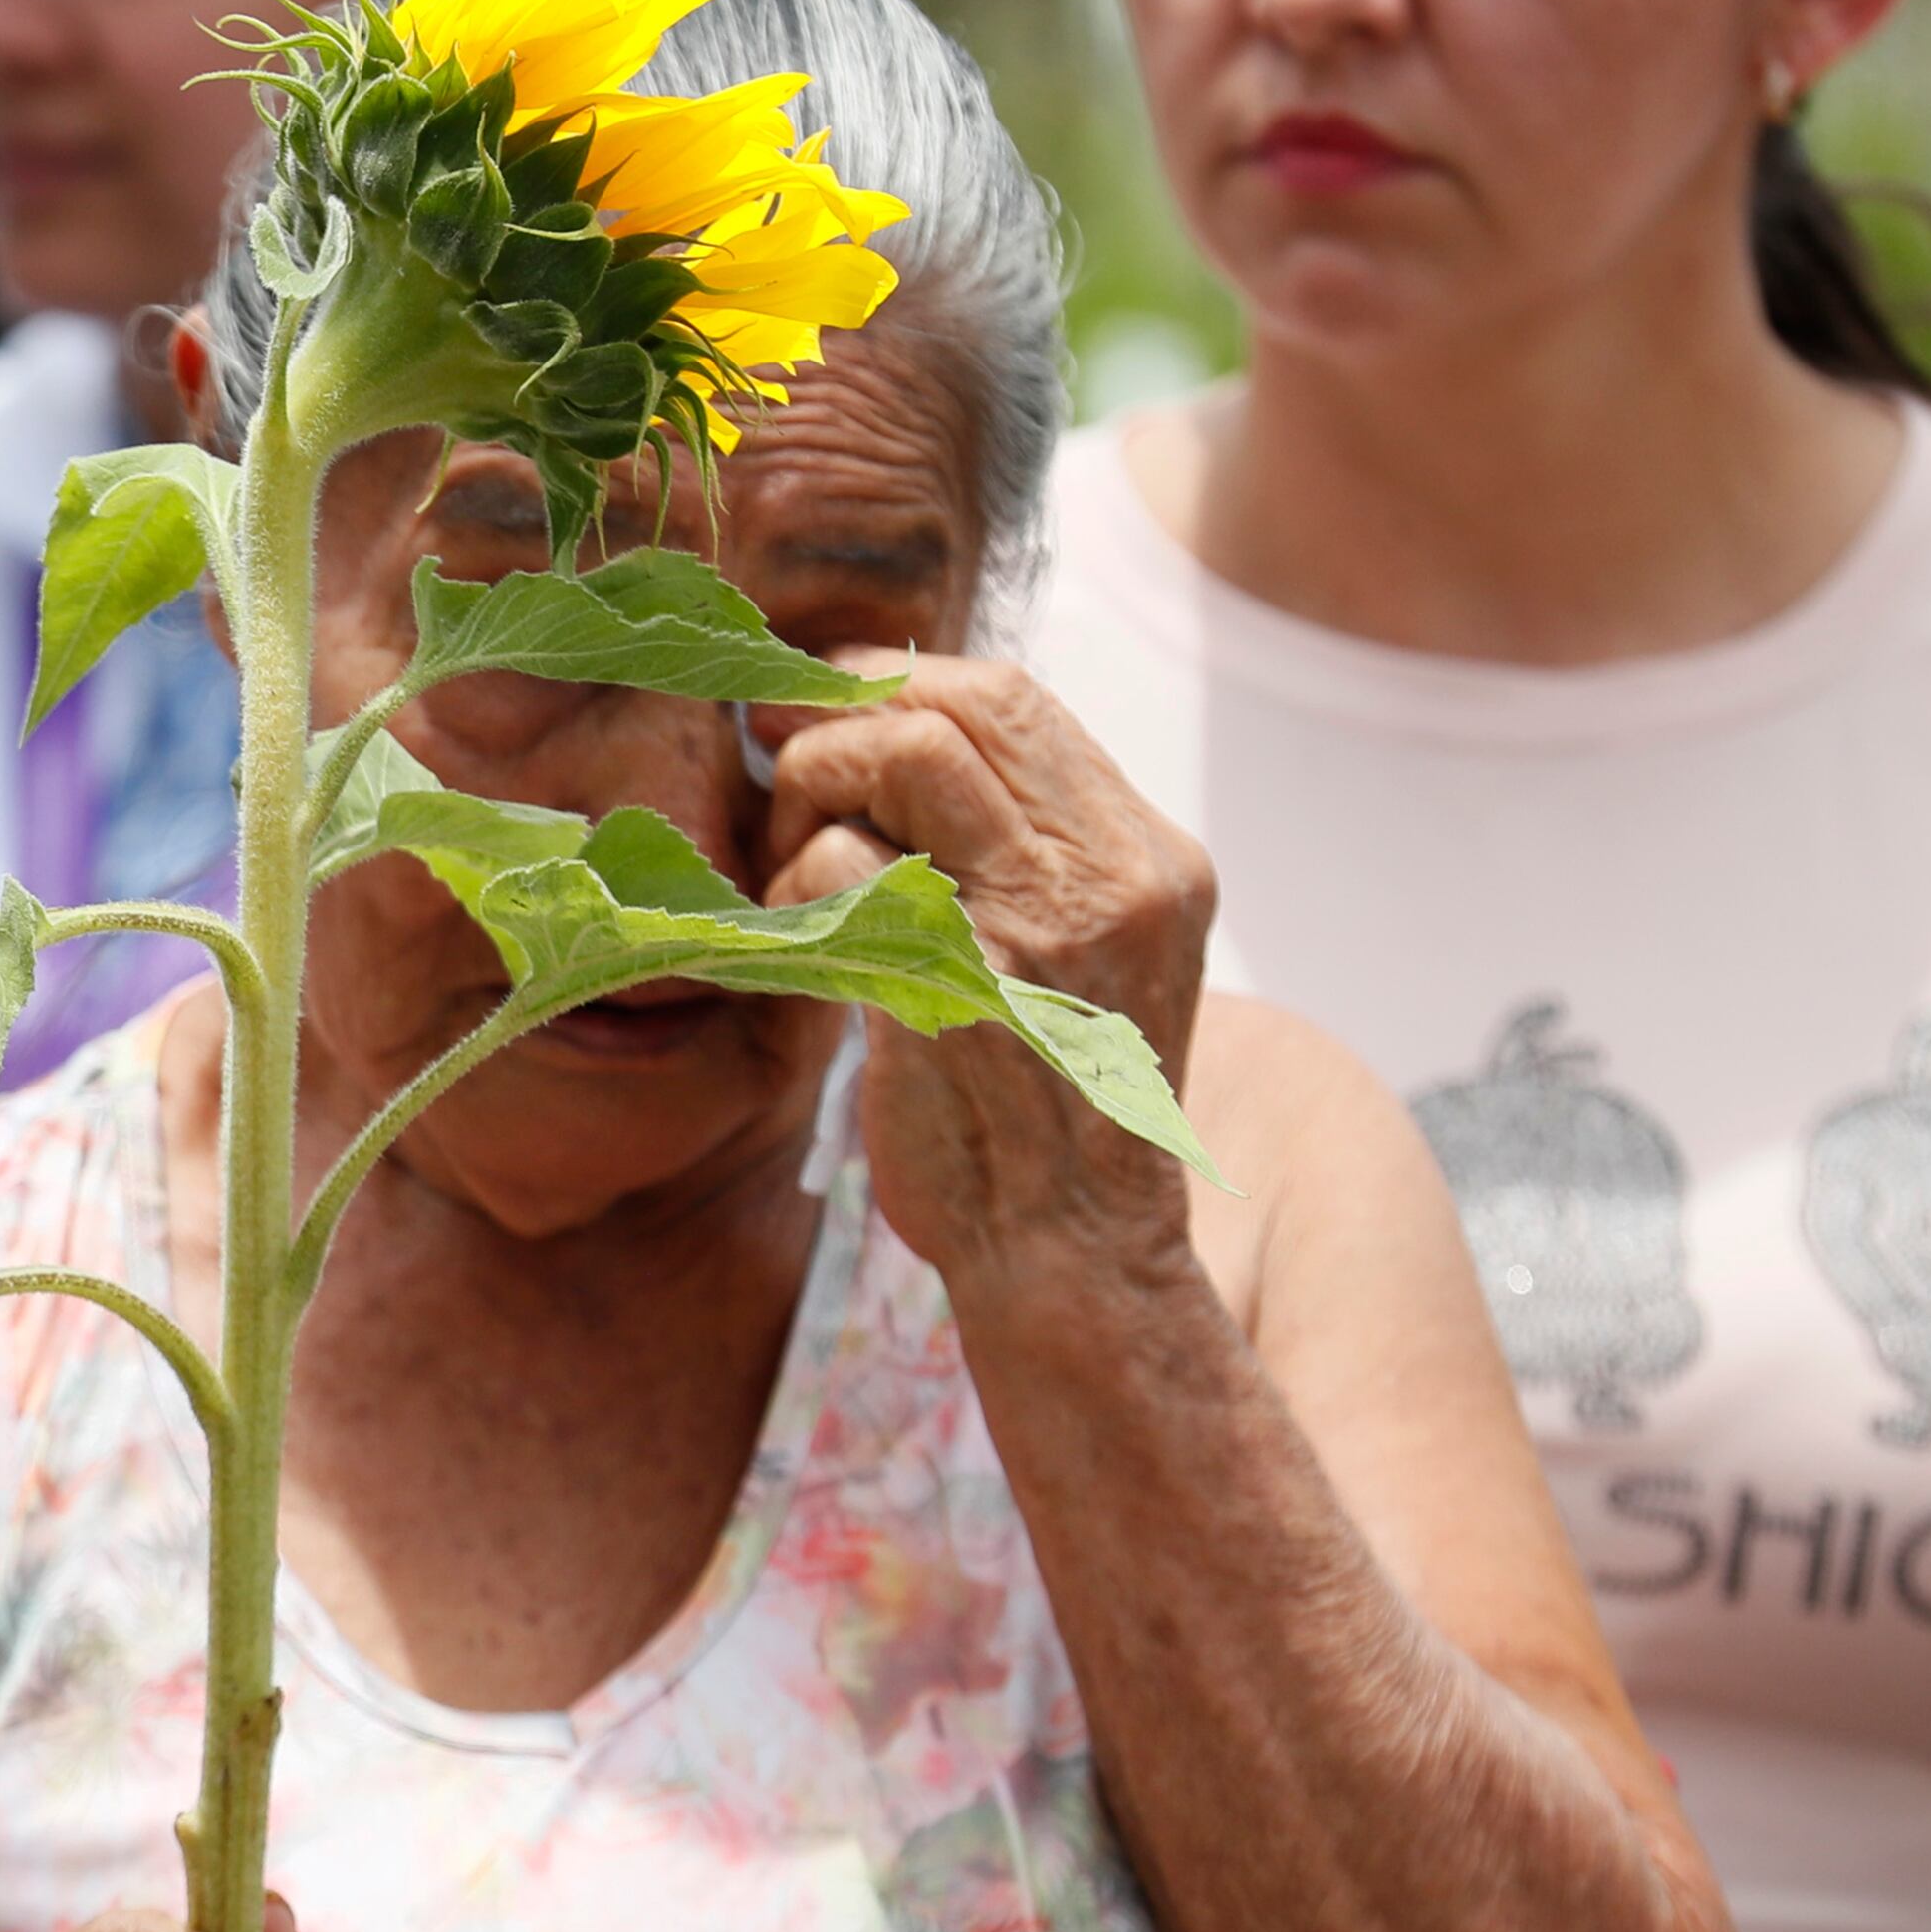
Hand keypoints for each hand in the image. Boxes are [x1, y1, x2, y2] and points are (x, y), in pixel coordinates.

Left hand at [756, 652, 1217, 1288]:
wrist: (1072, 1251)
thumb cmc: (1042, 1111)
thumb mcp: (1069, 960)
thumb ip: (1016, 856)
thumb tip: (894, 740)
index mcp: (1152, 857)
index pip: (1018, 700)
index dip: (900, 680)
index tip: (823, 706)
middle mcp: (1117, 874)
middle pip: (965, 701)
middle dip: (848, 709)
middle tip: (778, 749)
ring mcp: (1044, 924)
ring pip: (908, 752)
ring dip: (818, 782)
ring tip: (790, 851)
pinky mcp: (958, 981)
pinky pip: (845, 864)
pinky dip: (794, 883)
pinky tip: (795, 942)